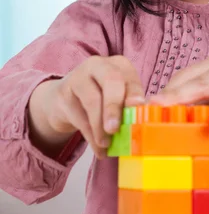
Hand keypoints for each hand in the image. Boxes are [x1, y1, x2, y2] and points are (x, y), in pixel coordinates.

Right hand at [28, 55, 143, 158]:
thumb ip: (129, 107)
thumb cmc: (101, 97)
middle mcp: (99, 65)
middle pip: (111, 80)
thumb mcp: (118, 98)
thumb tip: (140, 126)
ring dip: (100, 126)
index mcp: (119, 65)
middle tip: (114, 129)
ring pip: (92, 100)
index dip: (135, 93)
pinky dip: (90, 136)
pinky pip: (79, 116)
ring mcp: (79, 76)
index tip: (138, 108)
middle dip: (114, 106)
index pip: (130, 78)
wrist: (65, 99)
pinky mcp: (63, 93)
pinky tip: (99, 149)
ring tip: (106, 144)